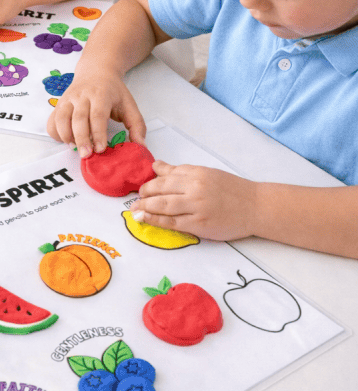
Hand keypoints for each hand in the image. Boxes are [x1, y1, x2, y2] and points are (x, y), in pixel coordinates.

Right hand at [47, 69, 145, 157]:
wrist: (96, 71)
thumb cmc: (113, 91)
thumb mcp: (129, 104)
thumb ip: (136, 125)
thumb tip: (140, 146)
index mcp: (101, 94)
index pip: (98, 115)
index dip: (98, 133)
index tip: (101, 149)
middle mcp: (82, 95)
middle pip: (78, 118)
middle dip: (81, 138)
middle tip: (86, 155)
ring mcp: (68, 98)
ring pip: (62, 117)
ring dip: (66, 135)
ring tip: (74, 148)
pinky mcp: (59, 103)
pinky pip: (52, 119)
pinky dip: (55, 132)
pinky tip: (65, 140)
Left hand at [130, 161, 256, 240]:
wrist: (255, 206)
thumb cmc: (232, 190)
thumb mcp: (206, 173)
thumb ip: (179, 171)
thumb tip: (156, 166)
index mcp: (196, 173)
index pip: (165, 176)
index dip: (150, 183)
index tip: (141, 188)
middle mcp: (194, 188)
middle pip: (160, 190)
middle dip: (144, 195)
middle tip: (136, 200)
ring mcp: (196, 206)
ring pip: (162, 205)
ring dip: (145, 207)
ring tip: (134, 210)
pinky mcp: (199, 224)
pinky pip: (172, 222)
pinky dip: (155, 220)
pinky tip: (145, 219)